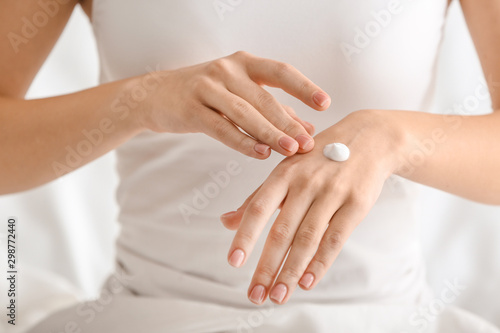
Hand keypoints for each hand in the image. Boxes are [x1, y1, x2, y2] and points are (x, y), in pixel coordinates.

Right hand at [140, 51, 329, 157]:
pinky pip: (221, 128)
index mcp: (244, 64)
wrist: (156, 95)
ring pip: (245, 113)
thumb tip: (307, 128)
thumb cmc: (205, 95)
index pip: (280, 72)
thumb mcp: (240, 94)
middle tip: (308, 143)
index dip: (304, 87)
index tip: (325, 103)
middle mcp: (227, 70)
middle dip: (288, 122)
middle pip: (264, 98)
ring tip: (290, 150)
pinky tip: (260, 153)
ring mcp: (207, 88)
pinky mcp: (191, 109)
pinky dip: (242, 141)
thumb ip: (274, 109)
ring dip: (270, 133)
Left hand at [220, 109, 404, 304]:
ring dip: (290, 272)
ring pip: (307, 239)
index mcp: (284, 173)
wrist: (369, 138)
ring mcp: (332, 193)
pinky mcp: (356, 204)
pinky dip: (320, 263)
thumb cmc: (320, 158)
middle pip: (282, 231)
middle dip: (267, 267)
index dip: (245, 235)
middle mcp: (306, 183)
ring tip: (278, 296)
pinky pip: (335, 239)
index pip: (258, 208)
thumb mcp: (287, 170)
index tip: (234, 262)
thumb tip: (226, 222)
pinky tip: (307, 282)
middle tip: (255, 295)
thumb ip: (258, 198)